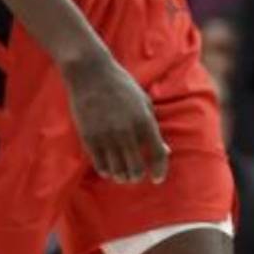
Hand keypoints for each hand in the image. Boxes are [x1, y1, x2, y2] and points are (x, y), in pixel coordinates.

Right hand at [61, 51, 166, 184]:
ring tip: (124, 175)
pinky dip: (106, 170)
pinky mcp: (89, 138)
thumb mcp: (144, 103)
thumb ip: (153, 128)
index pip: (156, 154)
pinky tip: (109, 170)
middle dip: (138, 176)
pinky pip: (99, 164)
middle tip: (137, 177)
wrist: (92, 75)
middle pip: (135, 167)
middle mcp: (126, 131)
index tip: (157, 179)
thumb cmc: (123, 87)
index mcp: (144, 121)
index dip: (159, 170)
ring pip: (117, 169)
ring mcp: (106, 136)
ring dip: (122, 176)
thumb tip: (164, 150)